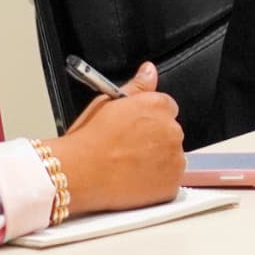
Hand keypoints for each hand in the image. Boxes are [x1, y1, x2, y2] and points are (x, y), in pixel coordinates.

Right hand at [52, 61, 183, 216]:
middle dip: (154, 139)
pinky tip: (134, 180)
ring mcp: (174, 159)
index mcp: (157, 106)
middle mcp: (171, 130)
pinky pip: (170, 181)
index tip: (134, 129)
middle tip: (127, 149)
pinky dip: (157, 182)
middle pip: (170, 132)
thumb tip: (149, 70)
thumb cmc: (88, 140)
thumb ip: (136, 86)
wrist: (80, 173)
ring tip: (128, 166)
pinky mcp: (171, 184)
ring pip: (171, 157)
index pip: (166, 108)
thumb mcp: (107, 102)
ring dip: (157, 161)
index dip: (147, 119)